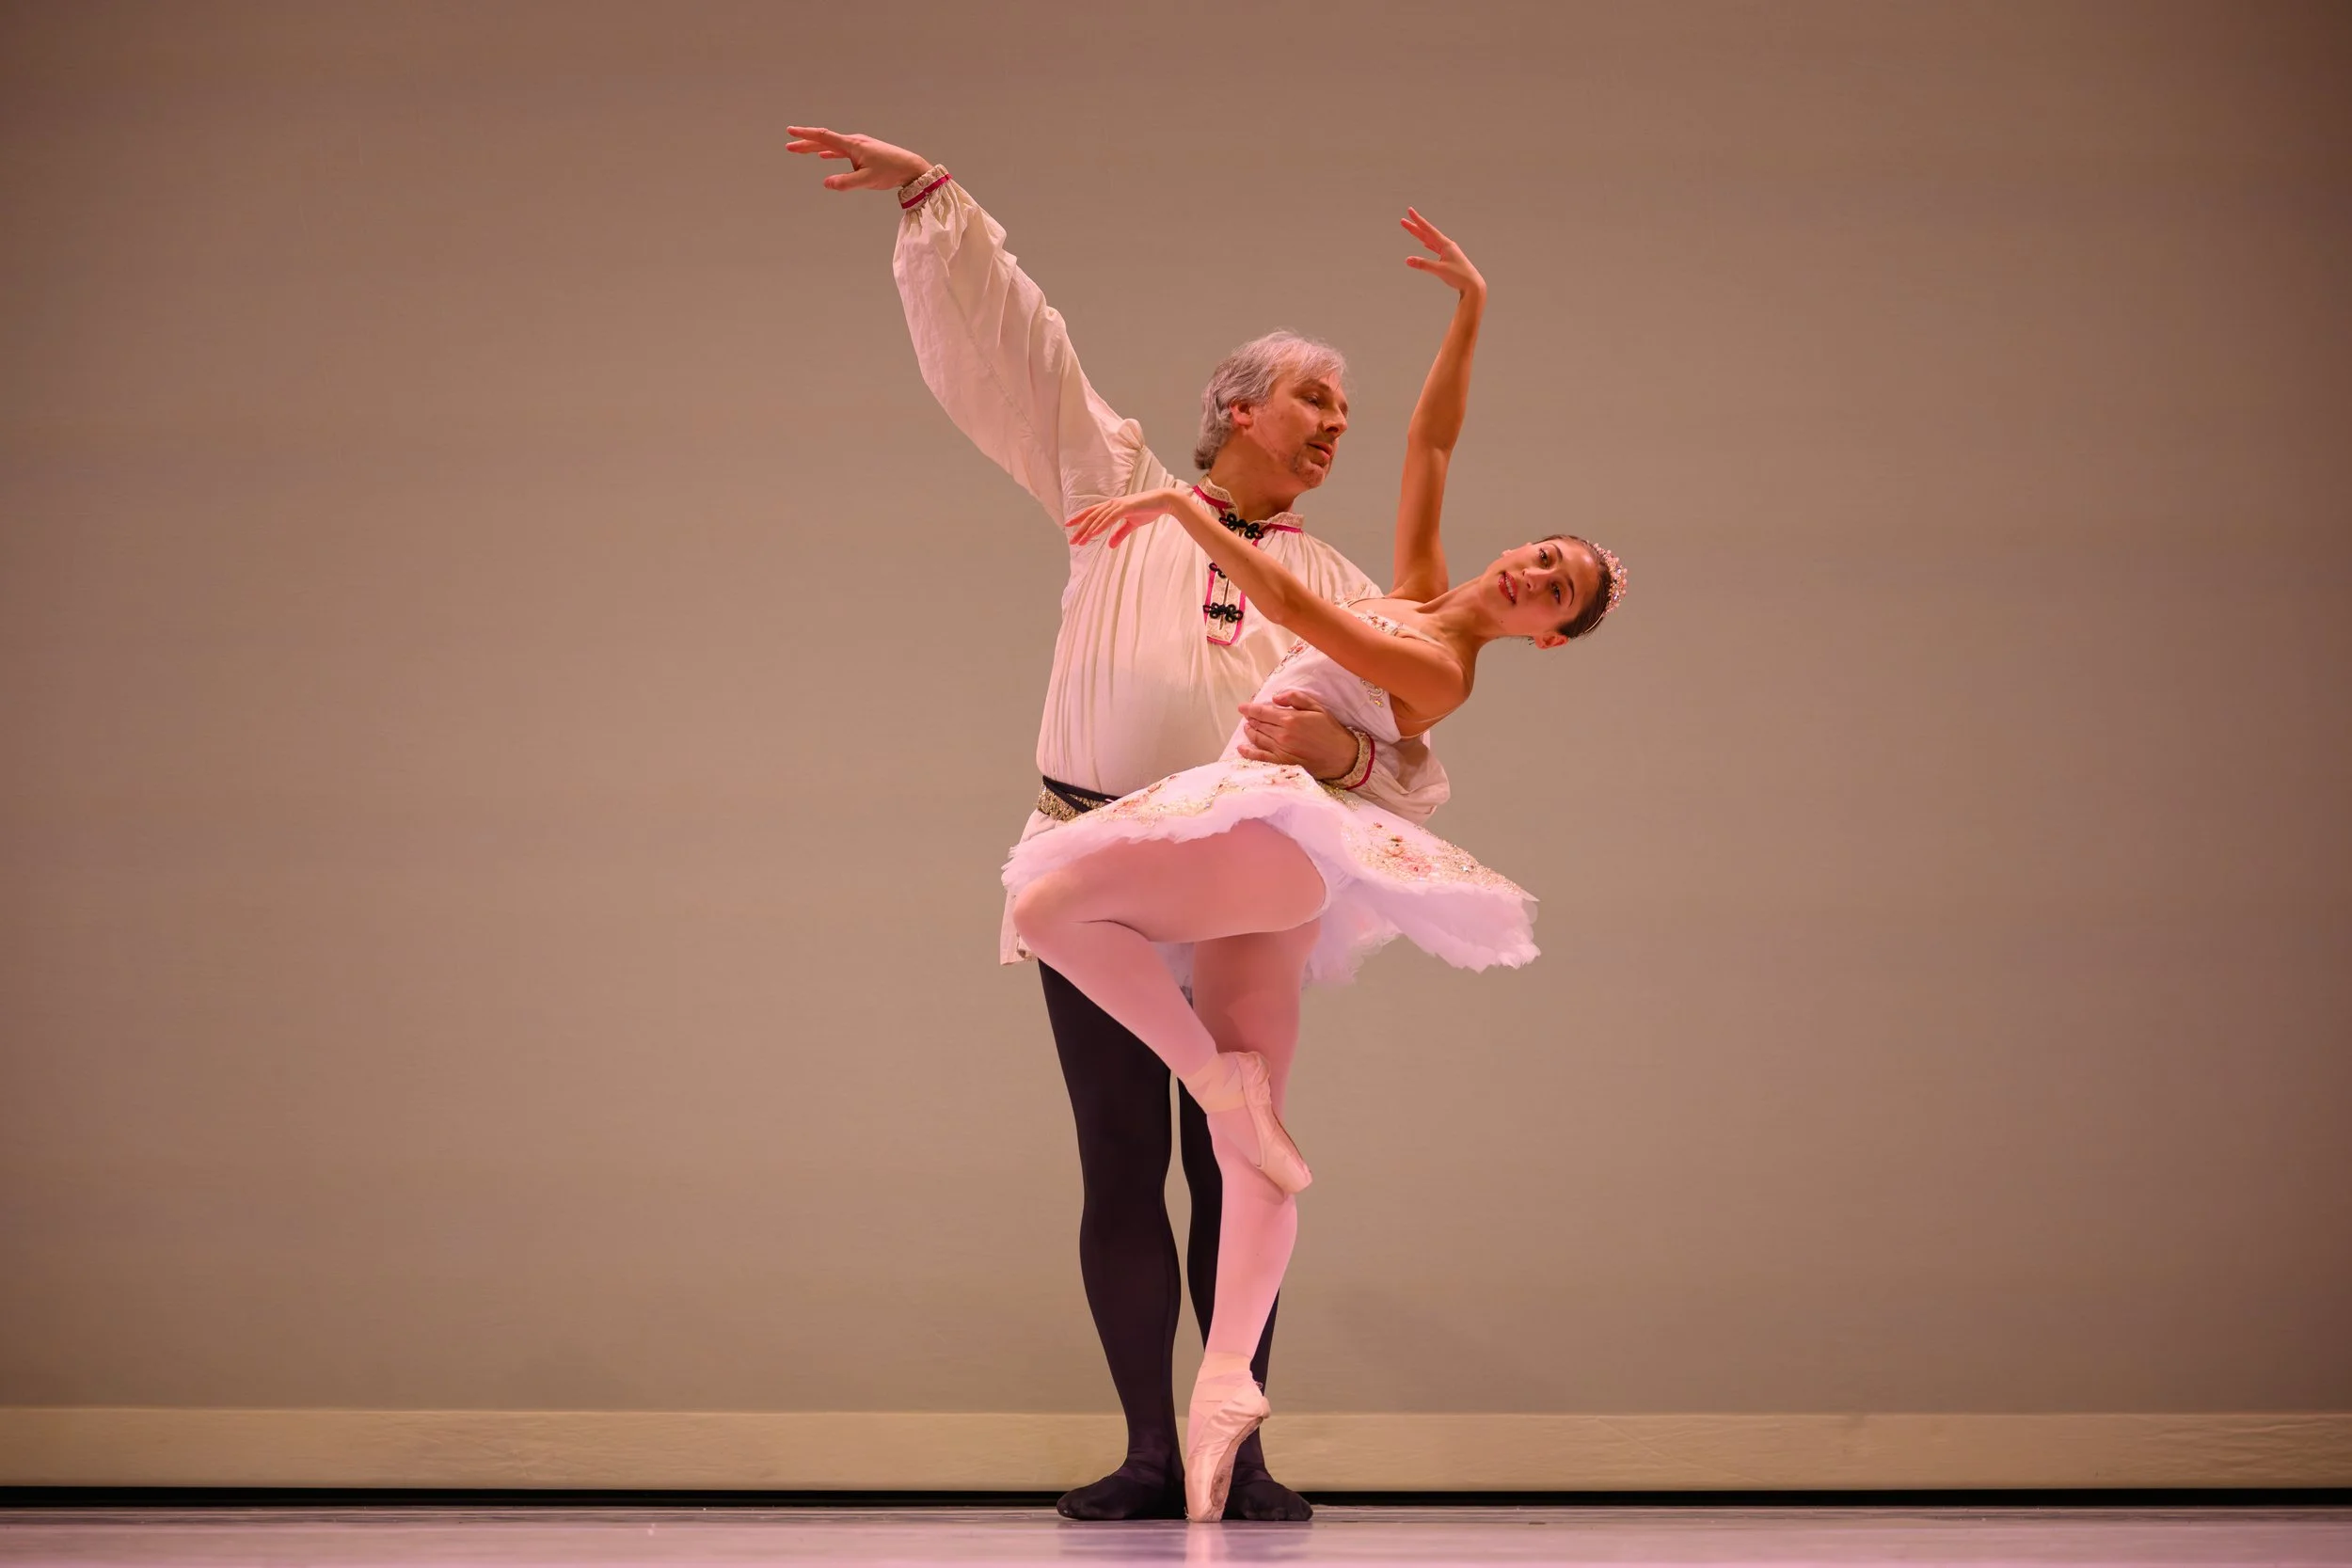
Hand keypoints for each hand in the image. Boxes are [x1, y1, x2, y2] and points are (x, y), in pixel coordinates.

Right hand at [785, 126, 931, 192]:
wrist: (911, 167)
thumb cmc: (891, 172)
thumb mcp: (867, 181)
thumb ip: (845, 182)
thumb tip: (826, 183)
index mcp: (852, 145)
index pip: (824, 137)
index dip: (806, 135)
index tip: (790, 131)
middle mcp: (854, 142)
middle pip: (824, 140)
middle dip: (805, 143)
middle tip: (788, 145)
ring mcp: (859, 147)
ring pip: (832, 146)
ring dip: (815, 148)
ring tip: (800, 150)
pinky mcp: (864, 152)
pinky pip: (842, 151)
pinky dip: (830, 152)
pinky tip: (824, 156)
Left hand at [1065, 488, 1186, 548]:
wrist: (1163, 501)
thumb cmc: (1148, 510)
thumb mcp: (1132, 525)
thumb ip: (1120, 534)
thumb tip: (1110, 546)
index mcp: (1112, 506)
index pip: (1092, 512)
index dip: (1079, 519)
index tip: (1068, 526)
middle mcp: (1112, 504)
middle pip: (1091, 517)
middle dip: (1080, 529)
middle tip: (1071, 541)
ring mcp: (1118, 505)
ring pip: (1098, 519)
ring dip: (1088, 531)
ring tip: (1080, 541)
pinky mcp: (1125, 508)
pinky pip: (1110, 518)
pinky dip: (1100, 526)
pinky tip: (1093, 534)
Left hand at [1235, 690, 1360, 779]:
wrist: (1342, 756)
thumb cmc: (1330, 730)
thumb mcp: (1317, 708)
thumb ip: (1295, 698)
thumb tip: (1275, 697)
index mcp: (1290, 719)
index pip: (1262, 712)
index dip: (1250, 709)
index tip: (1242, 707)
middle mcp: (1282, 735)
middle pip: (1259, 725)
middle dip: (1251, 719)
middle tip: (1247, 716)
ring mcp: (1281, 750)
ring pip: (1258, 739)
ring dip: (1250, 732)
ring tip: (1247, 727)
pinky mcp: (1282, 763)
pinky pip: (1261, 758)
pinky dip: (1249, 753)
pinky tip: (1242, 749)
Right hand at [1401, 207, 1484, 297]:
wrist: (1473, 285)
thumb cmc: (1459, 276)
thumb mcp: (1439, 270)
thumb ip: (1423, 264)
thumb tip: (1408, 260)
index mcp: (1446, 244)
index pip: (1428, 229)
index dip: (1418, 220)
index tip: (1410, 211)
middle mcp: (1446, 245)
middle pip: (1427, 234)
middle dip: (1414, 227)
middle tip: (1403, 221)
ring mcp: (1447, 252)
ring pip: (1430, 241)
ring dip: (1420, 235)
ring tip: (1412, 229)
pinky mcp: (1448, 258)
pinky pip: (1435, 248)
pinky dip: (1428, 245)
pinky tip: (1425, 244)